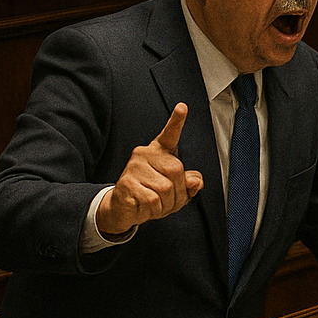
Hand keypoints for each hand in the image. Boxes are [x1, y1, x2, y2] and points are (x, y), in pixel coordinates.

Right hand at [96, 103, 203, 235]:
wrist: (122, 210)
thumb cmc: (151, 195)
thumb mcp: (176, 192)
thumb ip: (189, 184)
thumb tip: (195, 181)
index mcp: (159, 152)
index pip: (170, 135)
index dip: (177, 121)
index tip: (183, 107)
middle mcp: (144, 154)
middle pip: (176, 172)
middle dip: (178, 194)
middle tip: (166, 201)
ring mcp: (134, 168)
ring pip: (165, 189)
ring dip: (165, 205)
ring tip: (154, 204)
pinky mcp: (127, 184)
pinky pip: (152, 201)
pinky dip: (153, 211)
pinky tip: (144, 207)